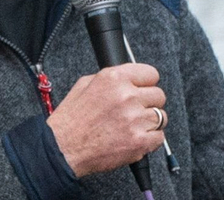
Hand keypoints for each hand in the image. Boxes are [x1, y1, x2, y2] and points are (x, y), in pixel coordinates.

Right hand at [46, 62, 164, 176]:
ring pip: (161, 116)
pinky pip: (160, 137)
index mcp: (114, 79)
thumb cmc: (70, 120)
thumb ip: (110, 79)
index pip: (150, 73)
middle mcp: (127, 96)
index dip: (147, 83)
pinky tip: (135, 138)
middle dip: (149, 103)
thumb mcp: (84, 85)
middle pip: (159, 95)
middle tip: (135, 111)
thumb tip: (129, 79)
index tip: (143, 90)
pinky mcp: (139, 141)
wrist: (62, 149)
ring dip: (150, 122)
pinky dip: (151, 139)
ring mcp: (135, 119)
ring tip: (133, 126)